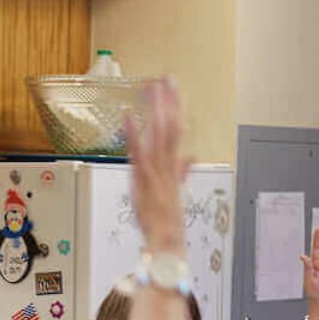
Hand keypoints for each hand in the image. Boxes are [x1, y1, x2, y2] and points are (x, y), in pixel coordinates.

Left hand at [127, 78, 190, 256]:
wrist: (166, 240)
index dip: (176, 108)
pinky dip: (133, 135)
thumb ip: (182, 172)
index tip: (174, 89)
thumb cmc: (166, 222)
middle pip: (171, 126)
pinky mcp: (143, 179)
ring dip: (155, 110)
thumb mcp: (175, 192)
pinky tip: (127, 118)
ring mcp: (155, 170)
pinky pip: (138, 152)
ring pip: (159, 134)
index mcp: (173, 167)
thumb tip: (190, 159)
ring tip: (152, 89)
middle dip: (169, 101)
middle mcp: (166, 165)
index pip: (177, 130)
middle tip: (167, 78)